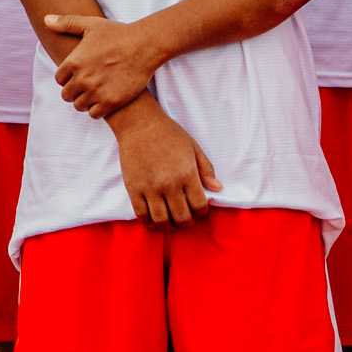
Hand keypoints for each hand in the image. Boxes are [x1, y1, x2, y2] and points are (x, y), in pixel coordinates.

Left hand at [45, 11, 170, 116]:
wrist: (145, 46)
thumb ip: (66, 23)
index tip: (78, 75)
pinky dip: (97, 110)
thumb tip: (46, 19)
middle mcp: (82, 79)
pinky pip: (94, 114)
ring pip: (79, 106)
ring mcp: (96, 92)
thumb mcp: (91, 25)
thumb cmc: (118, 33)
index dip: (67, 78)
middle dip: (74, 91)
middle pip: (67, 95)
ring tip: (95, 93)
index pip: (59, 79)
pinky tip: (104, 100)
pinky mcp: (110, 102)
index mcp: (74, 62)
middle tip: (87, 86)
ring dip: (85, 101)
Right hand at [113, 99, 219, 225]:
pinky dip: (149, 222)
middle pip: (182, 217)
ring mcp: (150, 188)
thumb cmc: (169, 134)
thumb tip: (217, 188)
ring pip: (161, 220)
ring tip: (170, 223)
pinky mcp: (134, 189)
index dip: (202, 212)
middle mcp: (169, 184)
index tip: (200, 211)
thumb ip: (206, 170)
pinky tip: (153, 220)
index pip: (199, 205)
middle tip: (186, 220)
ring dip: (168, 226)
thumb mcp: (193, 148)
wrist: (139, 124)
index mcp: (187, 174)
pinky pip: (141, 214)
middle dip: (187, 223)